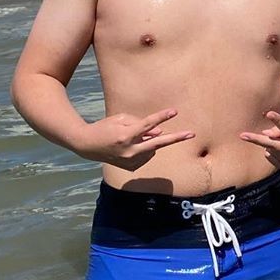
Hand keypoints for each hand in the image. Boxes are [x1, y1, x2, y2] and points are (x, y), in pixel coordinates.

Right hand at [76, 108, 193, 170]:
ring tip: (131, 138)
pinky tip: (131, 147)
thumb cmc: (105, 127)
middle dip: (176, 138)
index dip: (161, 117)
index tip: (174, 111)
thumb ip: (142, 124)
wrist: (88, 146)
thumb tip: (160, 133)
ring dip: (149, 141)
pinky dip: (144, 149)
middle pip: (158, 143)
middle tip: (191, 134)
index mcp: (125, 136)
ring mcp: (130, 161)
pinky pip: (146, 155)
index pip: (147, 125)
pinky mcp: (131, 168)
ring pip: (151, 148)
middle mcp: (129, 151)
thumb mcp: (121, 119)